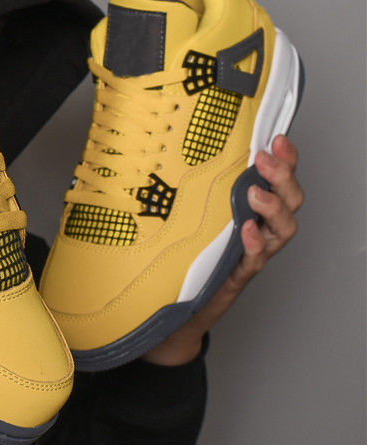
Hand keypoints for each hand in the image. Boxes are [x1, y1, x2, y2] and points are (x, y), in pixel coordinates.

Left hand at [144, 135, 302, 365]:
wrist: (172, 306)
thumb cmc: (179, 255)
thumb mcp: (182, 213)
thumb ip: (183, 186)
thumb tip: (155, 149)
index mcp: (246, 206)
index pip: (276, 178)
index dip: (284, 158)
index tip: (276, 138)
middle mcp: (256, 226)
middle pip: (290, 199)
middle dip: (282, 176)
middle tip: (264, 160)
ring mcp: (250, 251)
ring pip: (283, 228)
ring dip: (274, 206)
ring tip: (255, 193)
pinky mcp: (239, 274)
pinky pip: (257, 258)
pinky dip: (255, 243)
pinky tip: (247, 230)